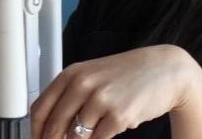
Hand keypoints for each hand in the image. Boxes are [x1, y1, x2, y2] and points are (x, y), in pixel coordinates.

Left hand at [30, 44, 201, 138]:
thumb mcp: (93, 76)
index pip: (40, 109)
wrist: (165, 70)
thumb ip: (70, 97)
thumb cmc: (128, 75)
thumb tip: (50, 128)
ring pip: (76, 137)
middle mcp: (83, 84)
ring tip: (96, 130)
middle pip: (54, 127)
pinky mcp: (119, 115)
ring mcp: (101, 100)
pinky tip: (110, 128)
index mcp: (72, 74)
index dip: (36, 131)